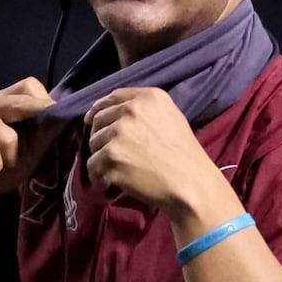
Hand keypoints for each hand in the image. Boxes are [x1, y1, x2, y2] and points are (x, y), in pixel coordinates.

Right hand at [0, 77, 61, 204]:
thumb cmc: (3, 167)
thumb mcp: (32, 148)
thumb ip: (47, 129)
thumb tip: (67, 113)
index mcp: (2, 99)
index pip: (29, 85)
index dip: (43, 105)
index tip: (48, 127)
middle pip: (21, 107)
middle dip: (26, 138)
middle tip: (16, 156)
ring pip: (8, 138)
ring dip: (8, 160)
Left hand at [83, 87, 217, 209]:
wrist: (191, 183)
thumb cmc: (184, 155)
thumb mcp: (171, 118)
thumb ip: (144, 110)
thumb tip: (113, 115)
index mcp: (148, 97)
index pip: (113, 97)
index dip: (99, 108)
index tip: (91, 119)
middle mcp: (131, 110)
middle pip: (99, 120)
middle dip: (100, 137)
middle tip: (111, 155)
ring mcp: (119, 133)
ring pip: (94, 144)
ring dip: (101, 158)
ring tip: (116, 171)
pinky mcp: (111, 156)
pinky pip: (92, 165)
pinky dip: (98, 177)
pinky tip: (109, 183)